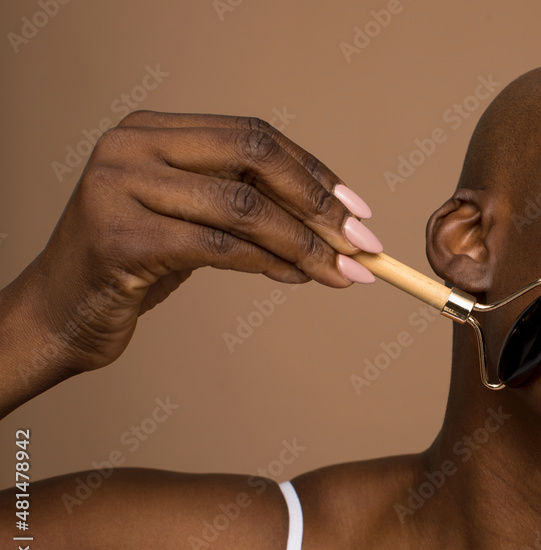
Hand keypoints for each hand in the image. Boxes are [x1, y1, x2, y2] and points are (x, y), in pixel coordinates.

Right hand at [11, 110, 383, 375]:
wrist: (61, 313)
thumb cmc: (134, 264)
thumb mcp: (192, 220)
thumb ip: (246, 205)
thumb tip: (336, 221)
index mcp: (151, 129)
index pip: (254, 136)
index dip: (314, 171)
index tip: (358, 209)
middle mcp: (131, 145)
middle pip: (256, 157)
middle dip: (320, 202)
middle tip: (363, 244)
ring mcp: (119, 187)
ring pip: (244, 207)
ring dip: (306, 244)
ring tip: (343, 272)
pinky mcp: (121, 238)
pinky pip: (220, 246)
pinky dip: (270, 264)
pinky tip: (299, 277)